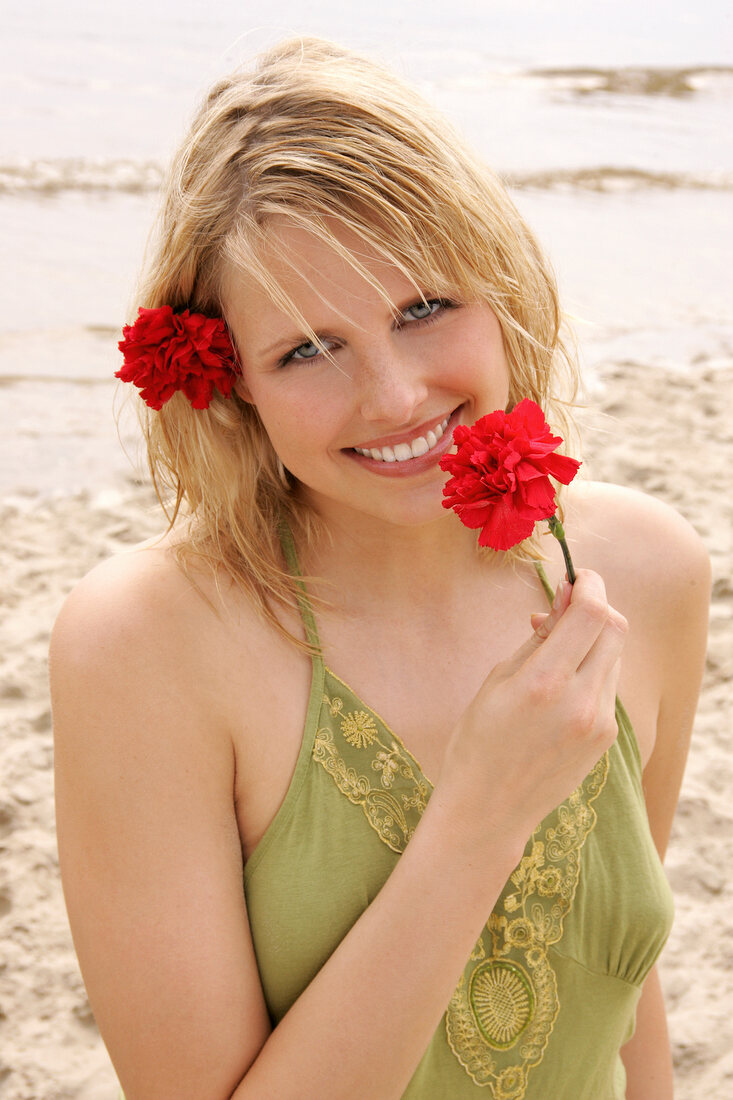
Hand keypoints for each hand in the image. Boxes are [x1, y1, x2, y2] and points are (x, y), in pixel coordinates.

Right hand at [442, 570, 627, 848]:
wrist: (489, 809)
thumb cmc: (478, 740)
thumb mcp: (497, 679)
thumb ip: (538, 637)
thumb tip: (565, 600)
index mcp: (545, 682)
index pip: (592, 613)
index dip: (590, 585)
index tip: (577, 578)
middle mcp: (581, 701)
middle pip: (615, 629)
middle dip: (596, 608)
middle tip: (565, 609)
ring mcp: (599, 723)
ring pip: (614, 656)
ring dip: (593, 640)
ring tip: (554, 651)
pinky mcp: (605, 738)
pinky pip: (608, 686)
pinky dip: (592, 670)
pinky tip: (561, 683)